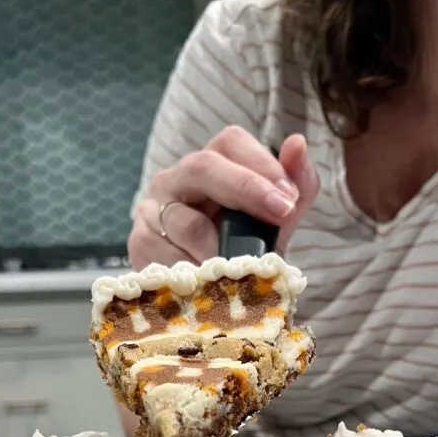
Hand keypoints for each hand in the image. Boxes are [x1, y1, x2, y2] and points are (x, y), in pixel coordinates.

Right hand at [129, 127, 319, 268]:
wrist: (214, 294)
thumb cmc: (245, 248)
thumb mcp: (276, 222)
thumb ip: (297, 187)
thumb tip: (298, 144)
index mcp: (214, 164)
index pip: (231, 142)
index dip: (261, 164)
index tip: (288, 199)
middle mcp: (178, 178)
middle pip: (202, 167)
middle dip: (245, 189)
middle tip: (279, 216)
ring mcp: (153, 209)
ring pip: (185, 221)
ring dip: (219, 248)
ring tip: (241, 268)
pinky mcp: (139, 242)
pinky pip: (164, 255)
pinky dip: (192, 271)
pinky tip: (207, 283)